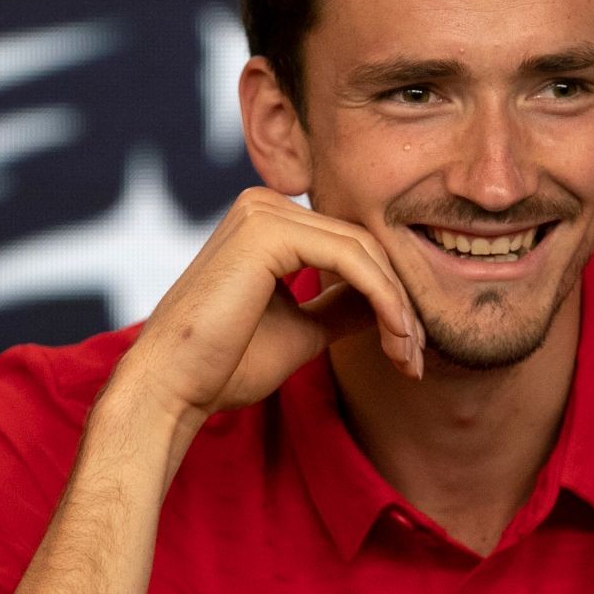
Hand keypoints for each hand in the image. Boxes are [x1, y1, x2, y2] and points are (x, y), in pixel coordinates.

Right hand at [113, 188, 422, 427]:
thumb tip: (387, 301)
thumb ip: (341, 306)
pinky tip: (397, 337)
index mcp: (269, 222)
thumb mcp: (303, 329)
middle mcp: (265, 205)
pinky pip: (350, 259)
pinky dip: (383, 298)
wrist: (174, 388)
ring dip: (399, 306)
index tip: (410, 350)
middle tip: (418, 357)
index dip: (390, 296)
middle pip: (364, 244)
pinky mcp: (268, 230)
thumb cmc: (226, 366)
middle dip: (401, 302)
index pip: (352, 247)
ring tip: (410, 357)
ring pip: (364, 251)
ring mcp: (264, 211)